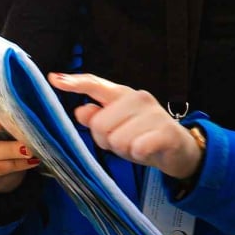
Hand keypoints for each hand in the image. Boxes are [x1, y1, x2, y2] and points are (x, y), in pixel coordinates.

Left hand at [48, 72, 203, 179]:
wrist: (180, 150)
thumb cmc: (143, 137)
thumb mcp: (117, 129)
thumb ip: (98, 118)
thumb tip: (80, 110)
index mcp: (123, 95)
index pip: (96, 85)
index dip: (74, 83)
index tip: (54, 79)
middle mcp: (138, 98)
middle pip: (100, 124)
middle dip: (107, 140)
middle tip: (125, 142)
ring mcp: (153, 113)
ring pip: (117, 139)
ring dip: (124, 150)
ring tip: (138, 146)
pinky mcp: (166, 131)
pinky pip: (137, 147)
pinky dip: (139, 154)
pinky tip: (148, 151)